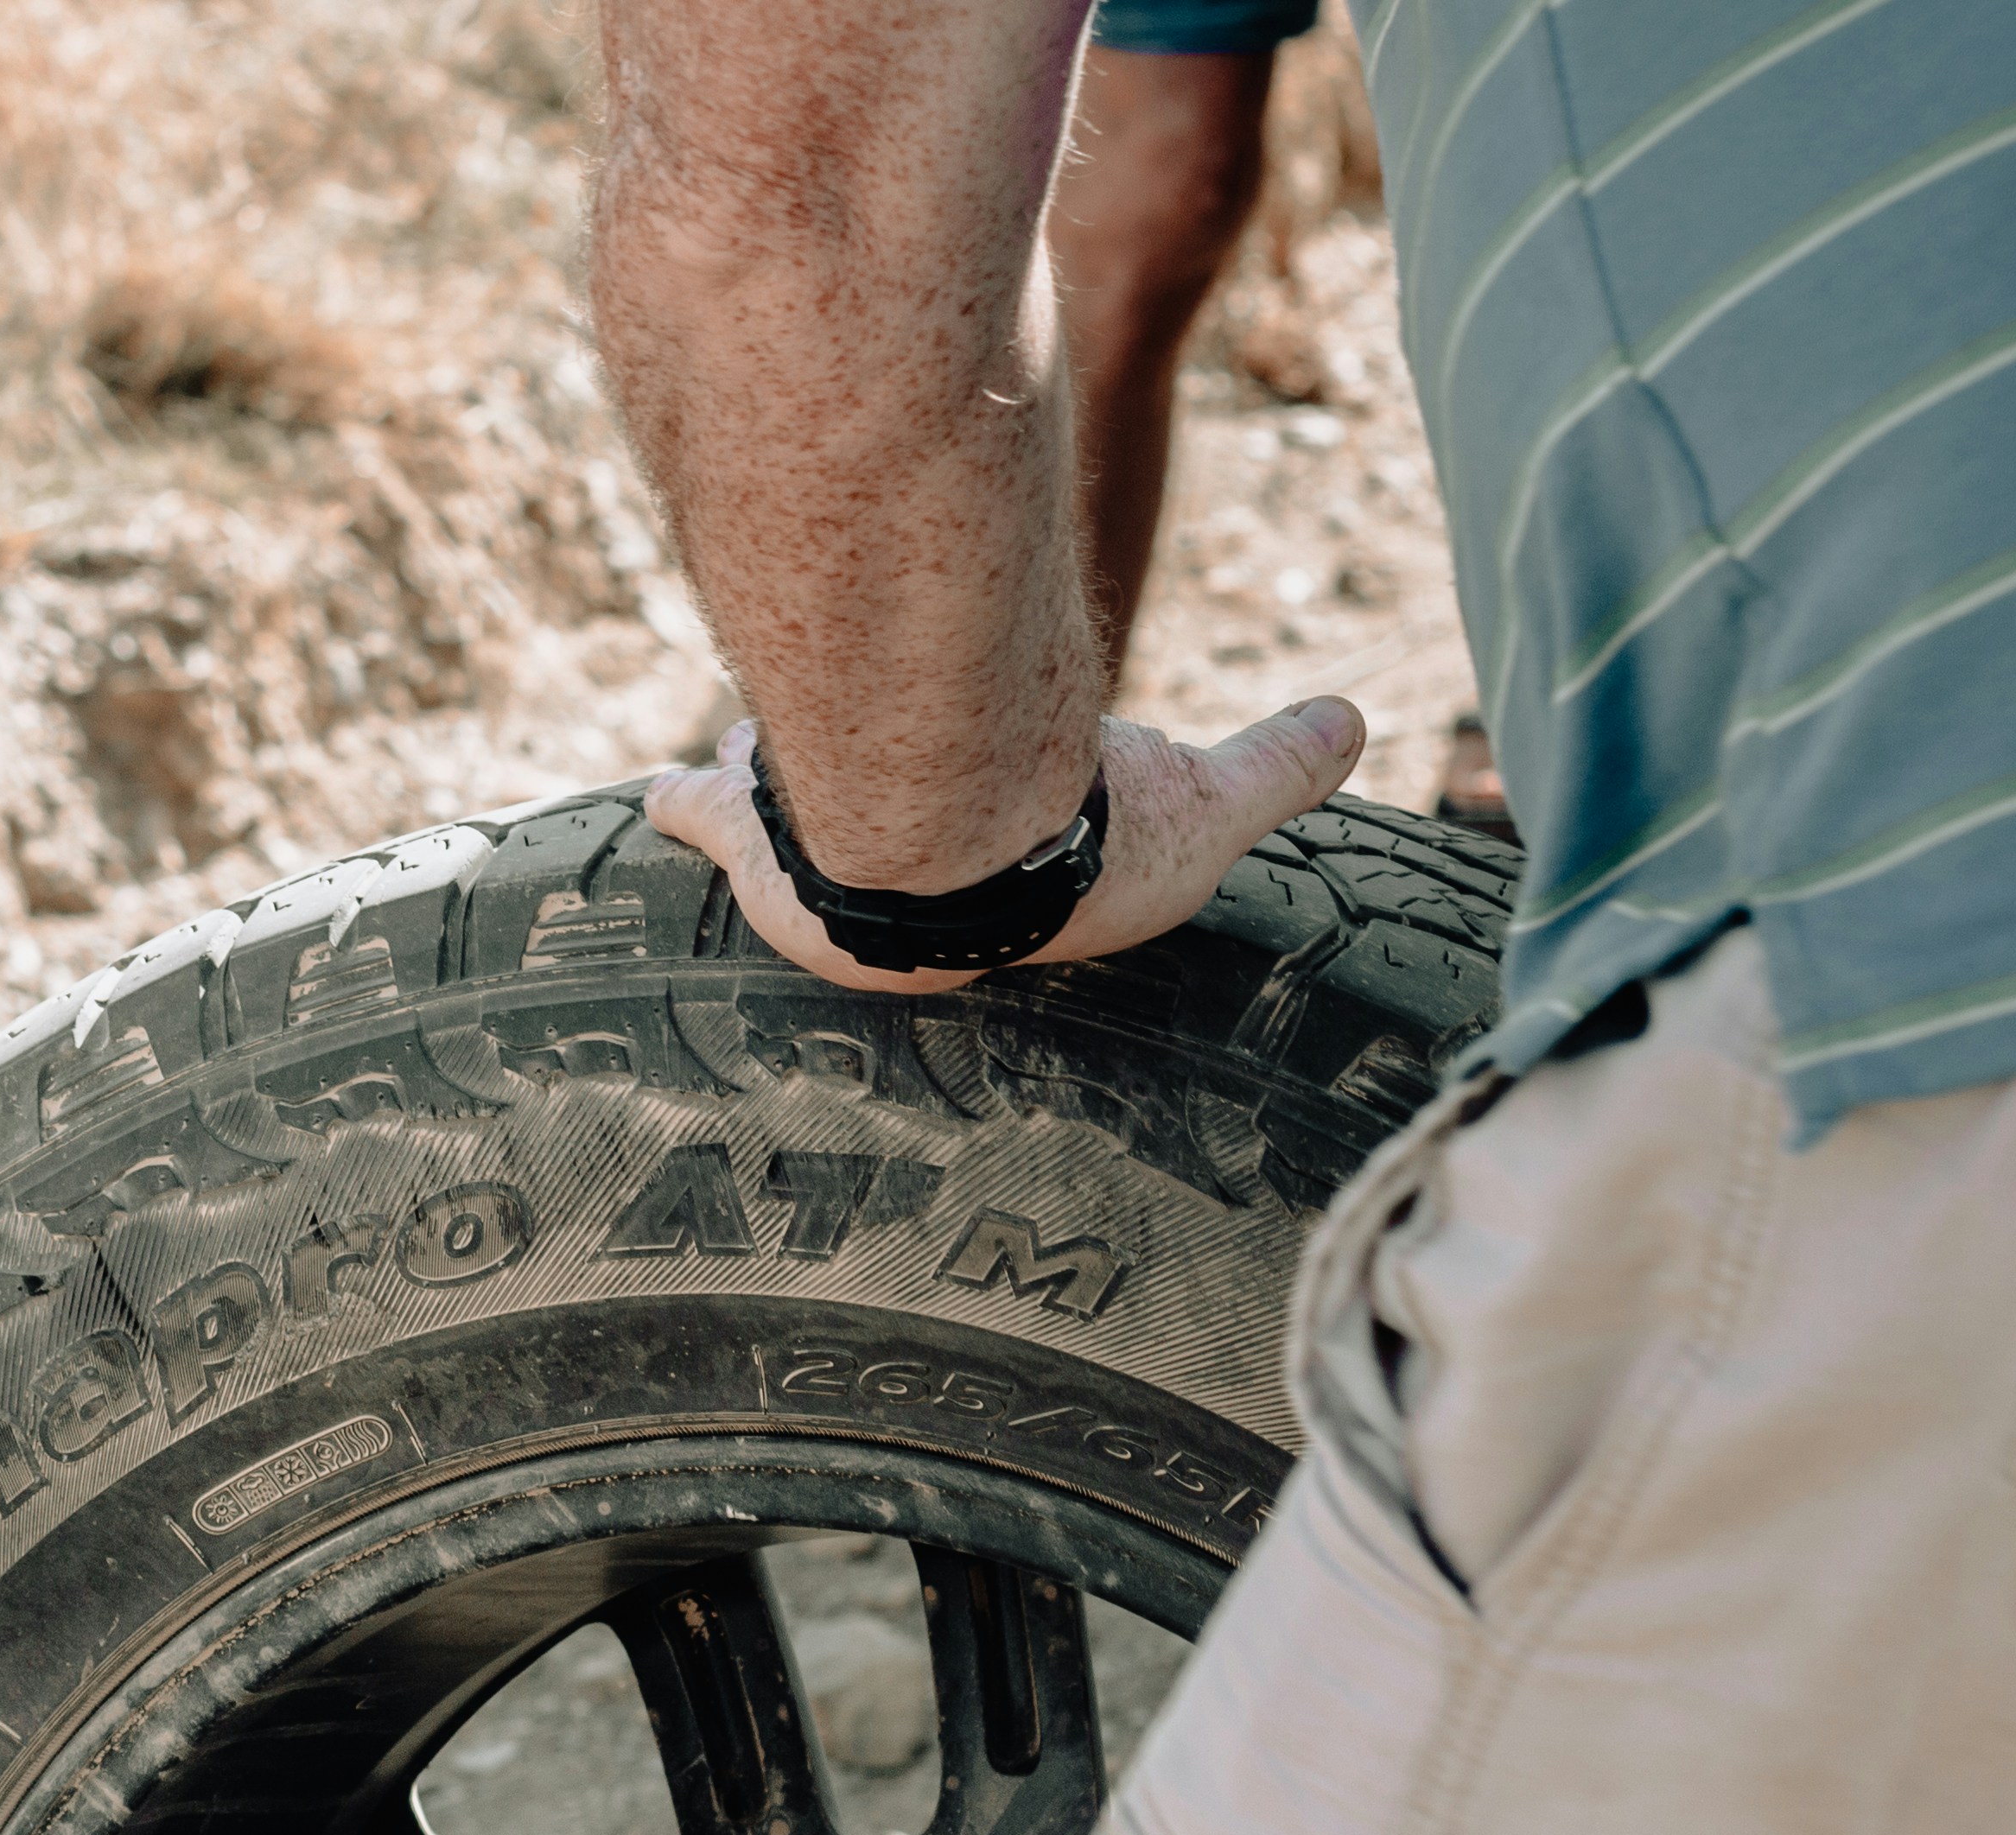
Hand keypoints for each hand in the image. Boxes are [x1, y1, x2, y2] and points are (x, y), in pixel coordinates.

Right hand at [646, 698, 1366, 993]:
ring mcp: (813, 872)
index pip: (994, 906)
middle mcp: (895, 929)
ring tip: (764, 790)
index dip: (997, 880)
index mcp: (997, 932)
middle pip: (877, 879)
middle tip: (873, 840)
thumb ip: (1274, 765)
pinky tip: (657, 806)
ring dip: (789, 806)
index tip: (995, 866)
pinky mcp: (747, 827)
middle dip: (873, 855)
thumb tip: (1359, 722)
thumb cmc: (1076, 853)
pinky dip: (686, 810)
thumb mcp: (1202, 805)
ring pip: (793, 831)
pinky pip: (706, 815)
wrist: (948, 836)